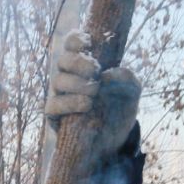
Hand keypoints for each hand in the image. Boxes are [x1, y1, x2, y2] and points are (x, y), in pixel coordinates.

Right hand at [44, 31, 139, 161]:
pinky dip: (68, 103)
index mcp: (84, 65)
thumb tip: (106, 74)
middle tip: (95, 72)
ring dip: (76, 84)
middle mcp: (69, 78)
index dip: (76, 40)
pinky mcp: (55, 117)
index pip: (72, 45)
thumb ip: (127, 78)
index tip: (88, 43)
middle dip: (78, 63)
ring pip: (57, 81)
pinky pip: (52, 106)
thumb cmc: (119, 111)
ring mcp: (60, 97)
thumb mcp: (131, 93)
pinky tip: (86, 105)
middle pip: (62, 60)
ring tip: (94, 93)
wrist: (114, 143)